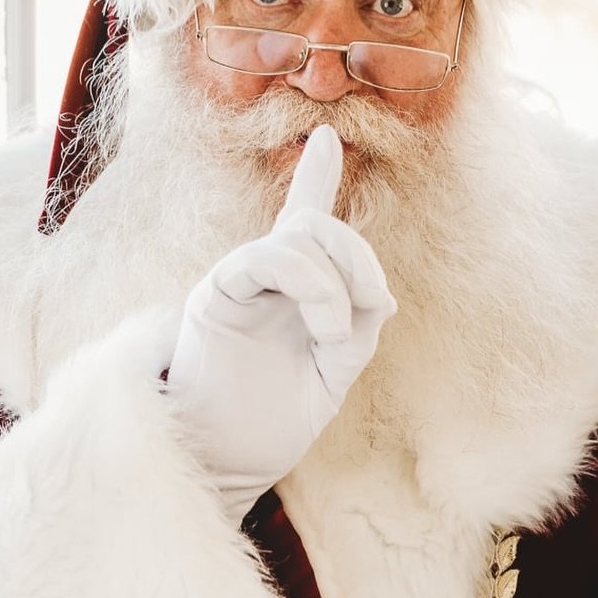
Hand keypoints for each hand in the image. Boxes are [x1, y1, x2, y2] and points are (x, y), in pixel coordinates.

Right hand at [164, 126, 396, 521]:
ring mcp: (238, 282)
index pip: (303, 222)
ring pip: (298, 237)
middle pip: (316, 225)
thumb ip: (358, 328)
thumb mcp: (334, 373)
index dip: (315, 177)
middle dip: (359, 255)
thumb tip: (380, 295)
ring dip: (338, 281)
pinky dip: (310, 285)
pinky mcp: (217, 295)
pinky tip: (322, 326)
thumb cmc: (273, 422)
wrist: (226, 461)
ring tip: (336, 335)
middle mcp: (262, 277)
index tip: (326, 136)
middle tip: (373, 305)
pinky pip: (265, 259)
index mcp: (292, 291)